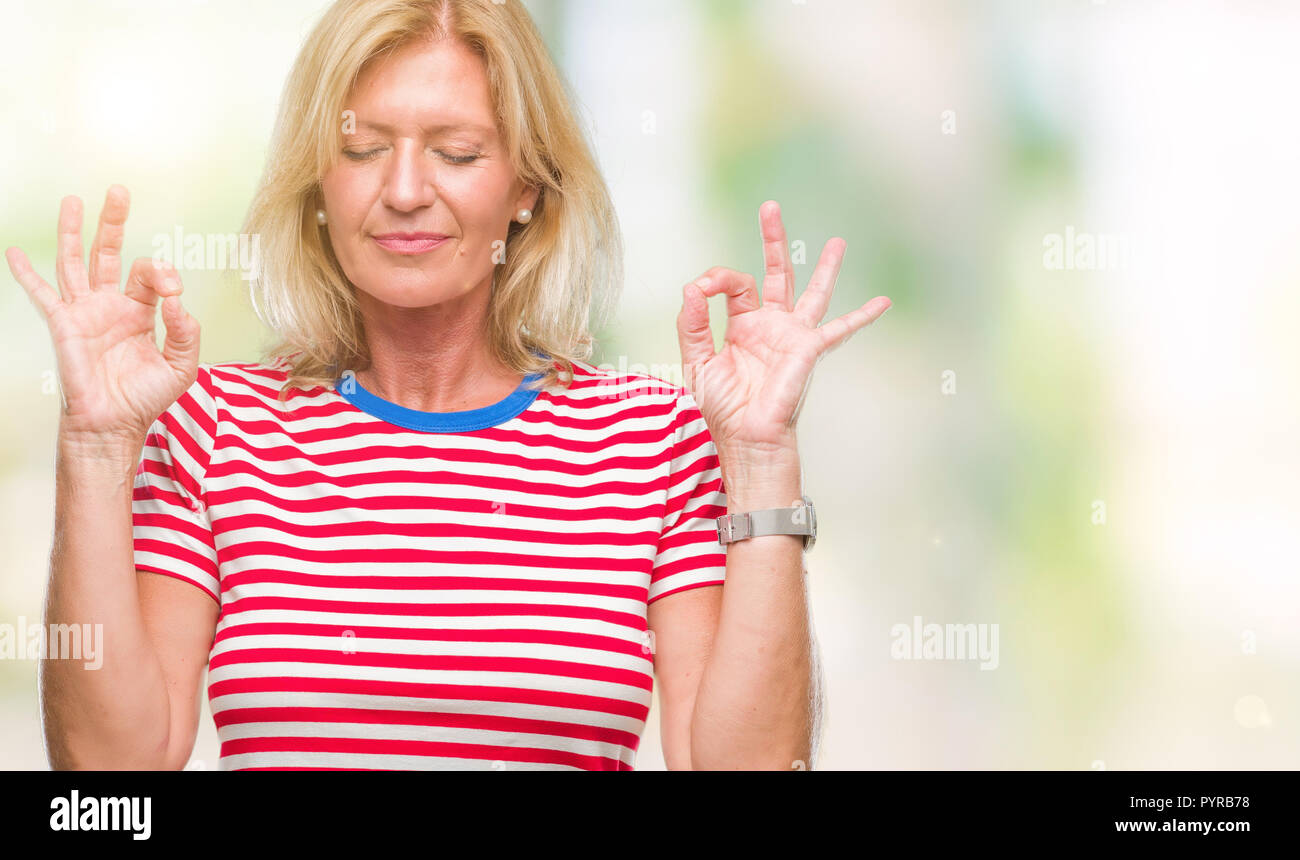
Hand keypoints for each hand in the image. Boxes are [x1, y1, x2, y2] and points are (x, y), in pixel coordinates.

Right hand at [6, 186, 200, 444]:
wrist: (114, 423)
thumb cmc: (145, 398)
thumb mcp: (180, 366)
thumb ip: (186, 333)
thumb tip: (179, 302)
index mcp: (142, 311)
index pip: (151, 276)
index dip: (164, 274)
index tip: (172, 291)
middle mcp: (112, 305)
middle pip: (110, 253)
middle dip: (114, 222)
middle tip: (118, 191)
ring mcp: (85, 311)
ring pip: (77, 262)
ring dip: (75, 231)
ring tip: (74, 200)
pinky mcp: (63, 324)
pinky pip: (41, 294)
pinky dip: (27, 273)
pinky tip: (16, 251)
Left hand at [676, 200, 890, 458]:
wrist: (746, 437)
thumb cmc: (724, 408)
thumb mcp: (697, 362)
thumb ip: (691, 324)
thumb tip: (691, 288)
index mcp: (741, 326)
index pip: (733, 285)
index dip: (715, 279)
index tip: (701, 288)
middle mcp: (770, 325)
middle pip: (776, 274)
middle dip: (774, 240)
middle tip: (771, 207)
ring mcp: (792, 335)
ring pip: (812, 291)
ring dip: (824, 267)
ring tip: (837, 242)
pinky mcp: (808, 349)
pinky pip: (840, 329)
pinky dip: (862, 316)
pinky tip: (883, 301)